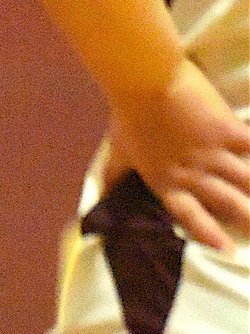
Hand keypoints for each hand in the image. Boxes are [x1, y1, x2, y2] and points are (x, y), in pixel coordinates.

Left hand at [104, 59, 249, 251]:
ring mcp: (213, 154)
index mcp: (165, 183)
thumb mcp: (118, 154)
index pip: (190, 216)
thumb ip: (113, 177)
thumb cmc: (127, 118)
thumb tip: (99, 199)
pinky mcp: (228, 131)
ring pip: (246, 180)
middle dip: (248, 219)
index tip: (227, 250)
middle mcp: (193, 175)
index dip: (208, 234)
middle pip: (227, 203)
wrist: (146, 83)